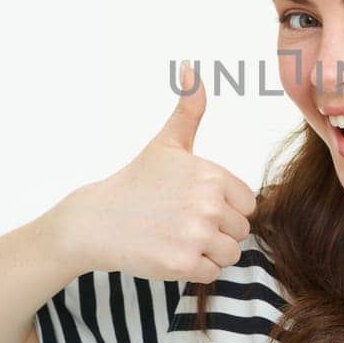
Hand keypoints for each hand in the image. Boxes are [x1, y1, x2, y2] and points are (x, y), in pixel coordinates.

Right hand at [41, 61, 257, 281]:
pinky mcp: (182, 264)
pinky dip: (195, 269)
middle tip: (182, 223)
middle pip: (241, 230)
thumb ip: (188, 111)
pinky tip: (171, 253)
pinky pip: (212, 273)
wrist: (96, 221)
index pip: (248, 204)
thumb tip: (191, 69)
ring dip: (208, 252)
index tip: (195, 204)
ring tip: (178, 238)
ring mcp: (195, 235)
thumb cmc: (135, 182)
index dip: (225, 208)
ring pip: (230, 254)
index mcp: (212, 175)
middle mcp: (208, 204)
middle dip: (217, 231)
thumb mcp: (166, 144)